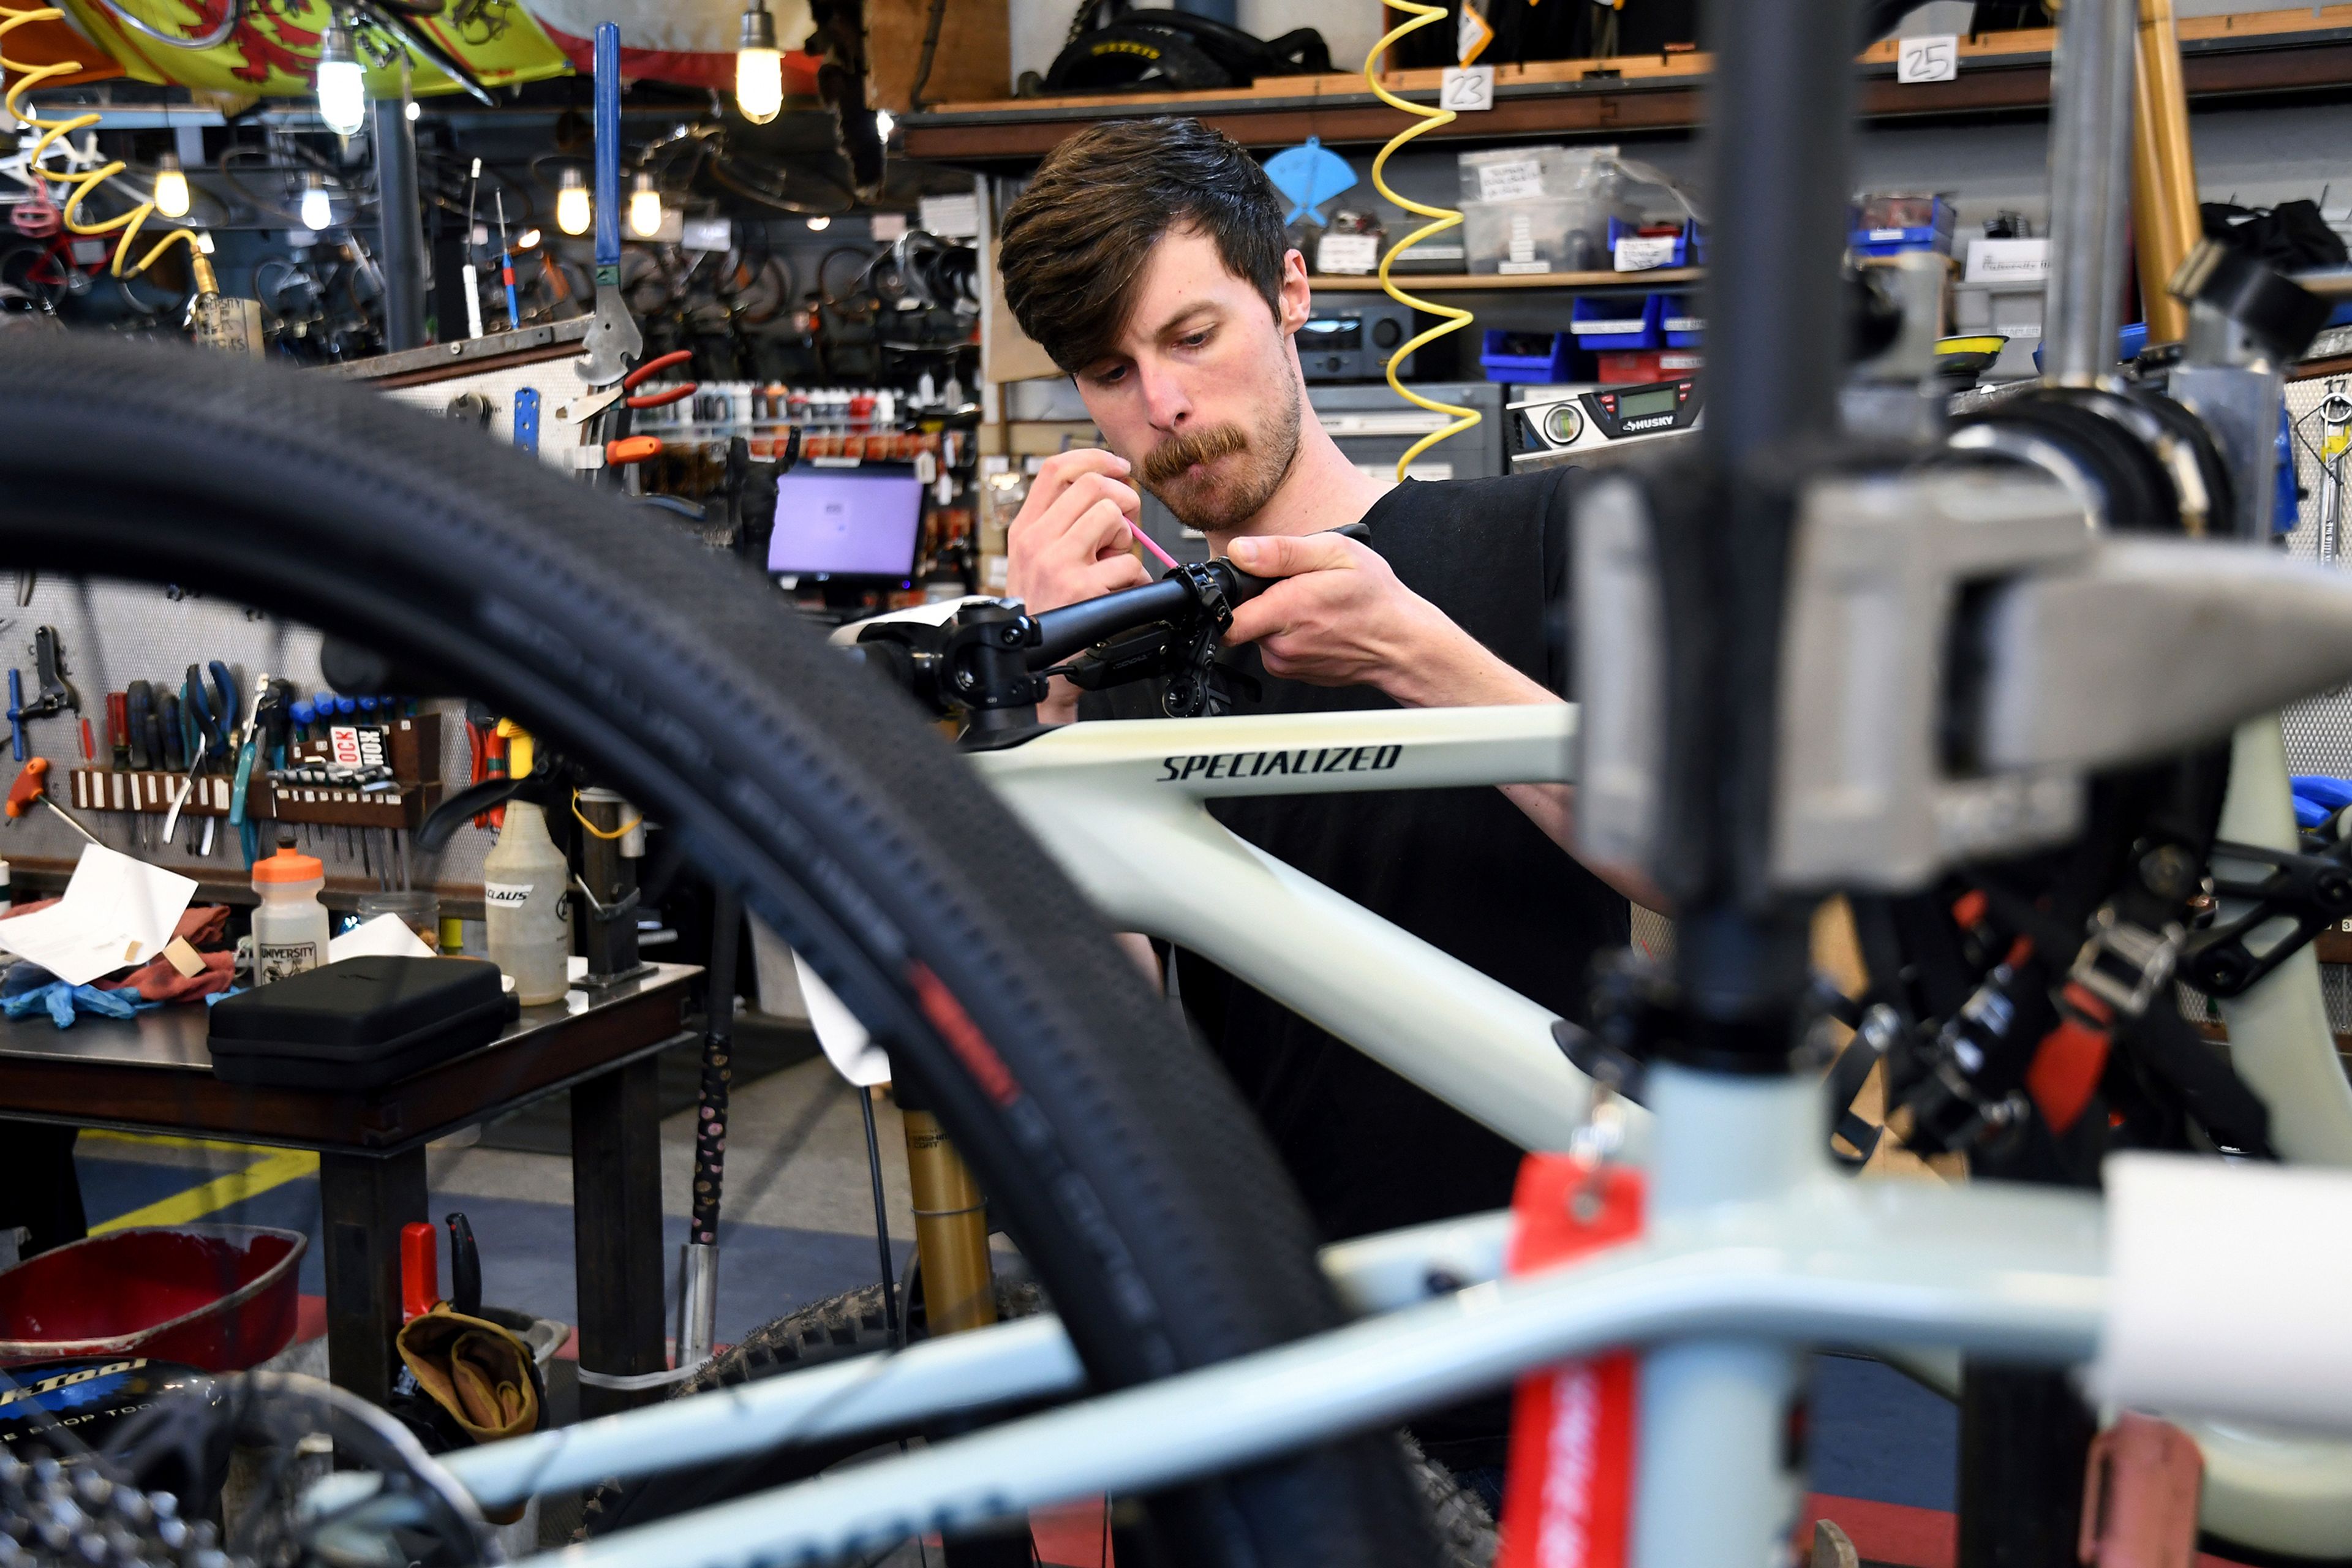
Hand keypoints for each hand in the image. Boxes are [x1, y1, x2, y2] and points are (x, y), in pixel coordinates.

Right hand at [1005, 449, 1152, 614]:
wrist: (1031, 660)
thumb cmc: (1042, 608)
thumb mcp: (1036, 559)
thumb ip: (1062, 524)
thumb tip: (1109, 489)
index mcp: (1025, 529)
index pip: (1056, 469)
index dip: (1094, 458)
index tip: (1118, 466)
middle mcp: (1036, 540)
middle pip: (1092, 485)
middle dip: (1122, 499)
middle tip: (1125, 523)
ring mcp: (1057, 562)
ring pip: (1111, 516)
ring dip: (1125, 538)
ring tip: (1112, 561)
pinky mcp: (1080, 588)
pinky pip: (1127, 562)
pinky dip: (1134, 577)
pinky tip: (1119, 590)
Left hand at [1222, 531, 1471, 699]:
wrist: (1401, 642)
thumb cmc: (1375, 598)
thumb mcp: (1334, 553)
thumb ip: (1281, 552)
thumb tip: (1240, 551)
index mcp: (1287, 611)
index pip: (1225, 617)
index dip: (1227, 596)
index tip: (1244, 584)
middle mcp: (1282, 644)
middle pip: (1242, 620)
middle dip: (1259, 600)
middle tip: (1293, 587)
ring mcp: (1287, 663)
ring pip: (1259, 633)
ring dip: (1276, 617)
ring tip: (1311, 605)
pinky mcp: (1294, 672)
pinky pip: (1276, 647)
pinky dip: (1289, 634)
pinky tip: (1315, 624)